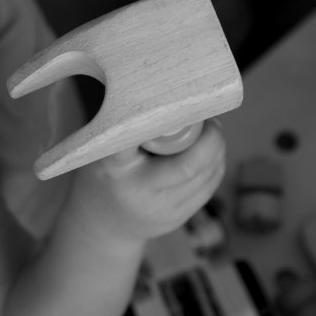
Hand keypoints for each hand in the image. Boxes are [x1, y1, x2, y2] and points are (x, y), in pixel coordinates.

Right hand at [64, 120, 225, 245]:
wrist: (100, 223)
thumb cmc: (104, 172)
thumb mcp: (104, 146)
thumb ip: (130, 125)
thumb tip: (170, 92)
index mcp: (115, 166)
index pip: (140, 138)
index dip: (168, 121)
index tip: (180, 104)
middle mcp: (140, 192)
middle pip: (189, 165)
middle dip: (209, 138)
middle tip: (207, 118)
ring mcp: (162, 211)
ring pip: (206, 176)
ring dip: (215, 149)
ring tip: (208, 132)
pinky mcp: (179, 219)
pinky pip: (209, 187)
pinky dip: (215, 165)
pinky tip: (208, 152)